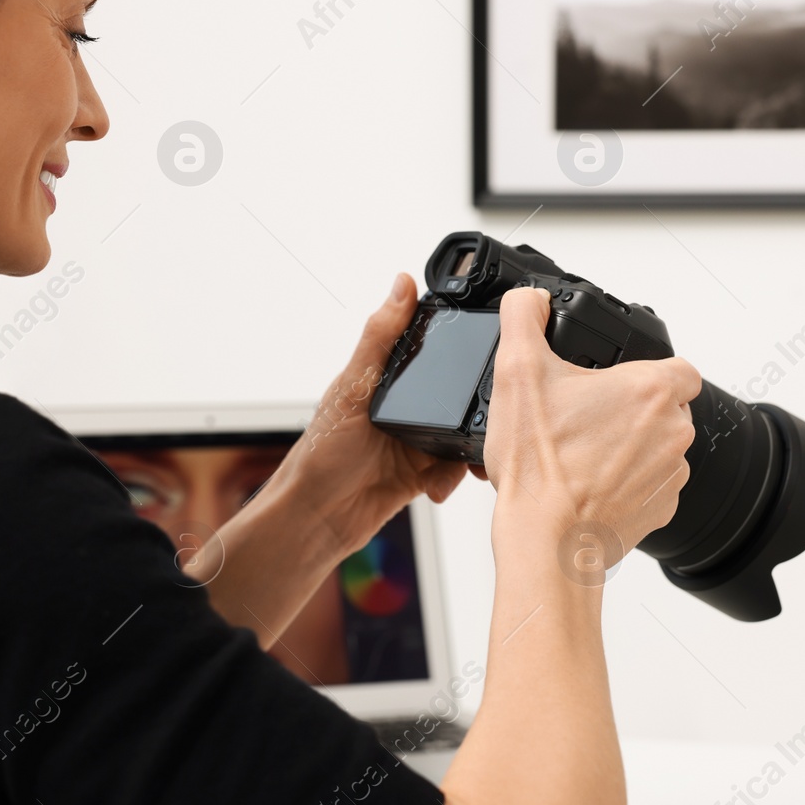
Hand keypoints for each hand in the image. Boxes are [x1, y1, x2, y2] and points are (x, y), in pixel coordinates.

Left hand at [266, 273, 476, 555]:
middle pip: (456, 392)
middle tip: (485, 411)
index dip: (456, 345)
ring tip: (464, 454)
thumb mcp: (353, 387)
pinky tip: (438, 483)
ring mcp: (416, 439)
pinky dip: (455, 475)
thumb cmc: (320, 455)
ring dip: (467, 445)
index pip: (430, 348)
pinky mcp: (425, 472)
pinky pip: (456, 467)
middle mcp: (403, 405)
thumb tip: (400, 285)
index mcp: (384, 377)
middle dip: (473, 403)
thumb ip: (381, 337)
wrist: (319, 519)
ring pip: (463, 430)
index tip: (484, 343)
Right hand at [481, 286, 700, 564]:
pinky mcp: (661, 509)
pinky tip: (589, 483)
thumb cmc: (540, 467)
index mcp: (651, 390)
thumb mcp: (516, 372)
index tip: (616, 379)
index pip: (678, 365)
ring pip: (658, 445)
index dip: (648, 368)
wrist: (547, 540)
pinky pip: (651, 483)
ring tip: (582, 453)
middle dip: (629, 408)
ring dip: (629, 445)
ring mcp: (671, 474)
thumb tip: (531, 299)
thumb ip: (525, 316)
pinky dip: (627, 482)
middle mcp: (674, 431)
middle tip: (584, 417)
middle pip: (665, 405)